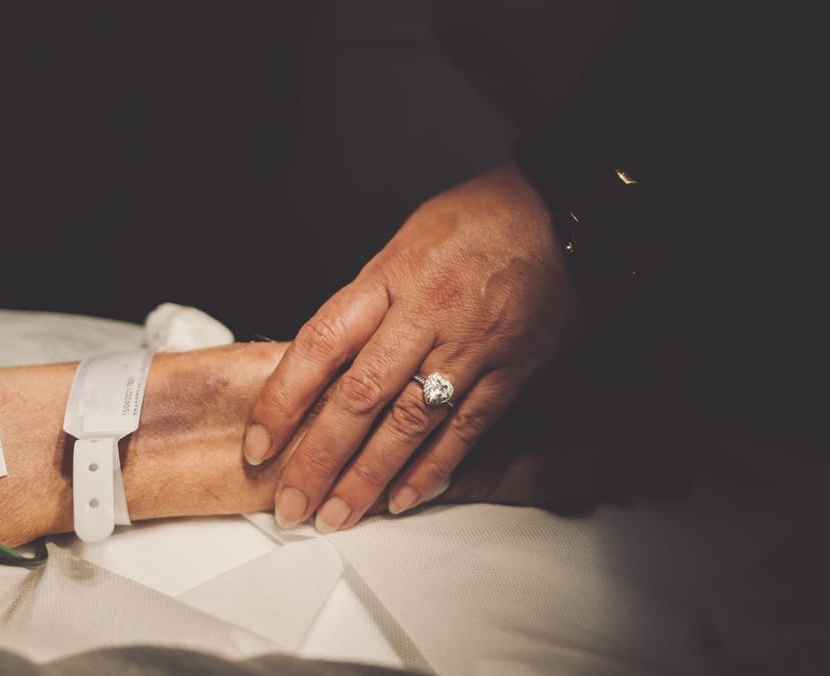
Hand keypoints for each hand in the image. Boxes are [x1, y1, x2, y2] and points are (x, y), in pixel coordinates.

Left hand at [243, 162, 581, 530]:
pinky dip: (433, 469)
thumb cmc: (484, 218)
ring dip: (369, 477)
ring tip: (339, 514)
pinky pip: (466, 430)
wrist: (568, 212)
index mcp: (392, 277)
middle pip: (361, 396)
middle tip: (291, 501)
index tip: (260, 441)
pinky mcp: (511, 372)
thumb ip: (371, 298)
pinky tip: (403, 498)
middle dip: (320, 457)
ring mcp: (471, 347)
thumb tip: (332, 351)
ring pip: (410, 423)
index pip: (321, 344)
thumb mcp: (409, 239)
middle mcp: (427, 314)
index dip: (284, 398)